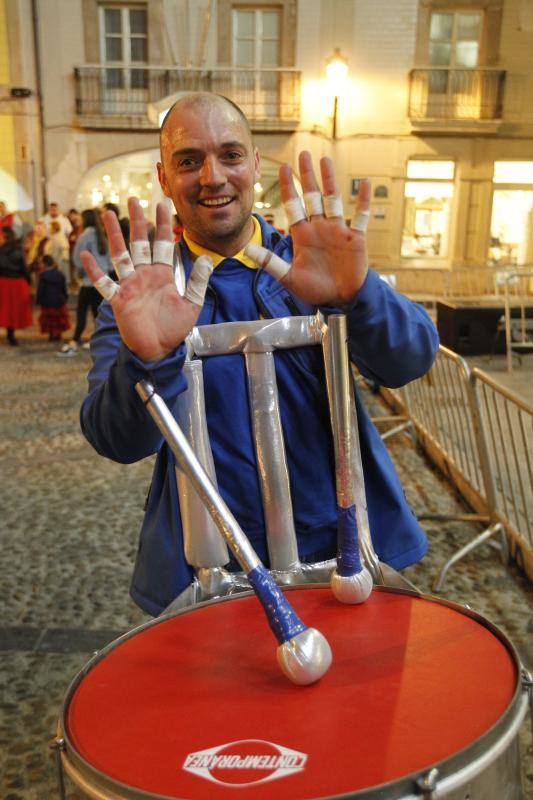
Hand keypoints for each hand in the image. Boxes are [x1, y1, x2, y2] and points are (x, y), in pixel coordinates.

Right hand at [80, 198, 211, 362]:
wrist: (159, 351)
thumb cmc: (174, 329)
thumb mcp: (192, 304)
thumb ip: (197, 282)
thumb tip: (207, 258)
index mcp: (163, 275)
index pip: (163, 243)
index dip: (162, 224)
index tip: (162, 204)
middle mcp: (145, 275)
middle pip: (139, 242)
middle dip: (137, 221)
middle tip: (133, 199)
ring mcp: (130, 285)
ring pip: (120, 254)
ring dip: (113, 234)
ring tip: (107, 213)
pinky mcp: (119, 299)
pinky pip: (104, 283)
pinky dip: (94, 270)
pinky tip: (84, 254)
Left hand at [247, 151, 369, 306]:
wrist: (340, 300)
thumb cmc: (315, 290)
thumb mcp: (289, 277)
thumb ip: (270, 262)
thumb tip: (246, 249)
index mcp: (303, 234)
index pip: (294, 205)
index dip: (289, 187)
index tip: (283, 168)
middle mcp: (320, 227)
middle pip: (313, 196)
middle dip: (307, 176)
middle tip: (303, 154)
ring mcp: (338, 230)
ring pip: (334, 199)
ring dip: (330, 180)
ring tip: (326, 160)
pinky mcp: (355, 237)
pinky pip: (361, 215)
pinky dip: (363, 200)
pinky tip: (364, 183)